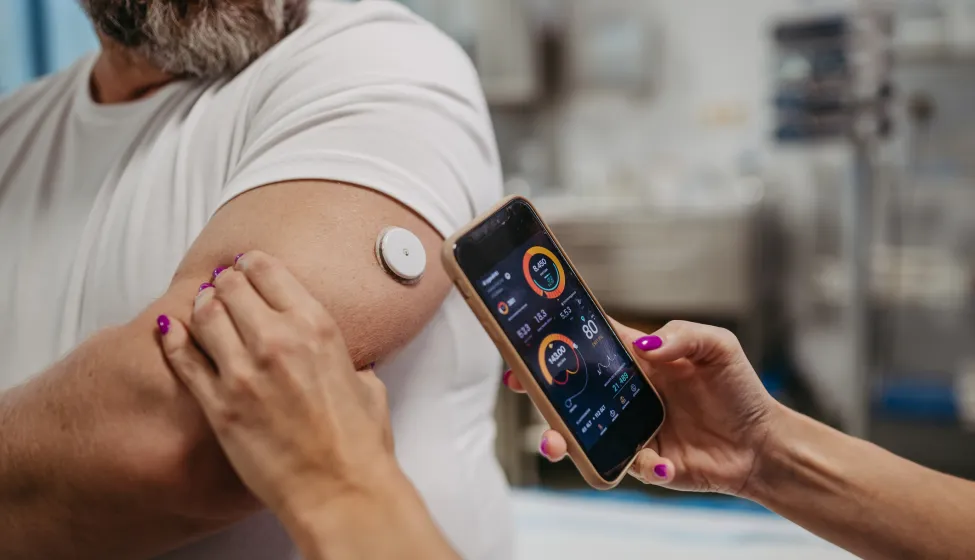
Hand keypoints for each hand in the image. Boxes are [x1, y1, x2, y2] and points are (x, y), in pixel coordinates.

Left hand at [158, 251, 397, 515]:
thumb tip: (343, 362)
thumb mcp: (367, 383)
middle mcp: (277, 341)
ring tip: (204, 308)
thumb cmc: (359, 443)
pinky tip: (169, 330)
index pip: (269, 270)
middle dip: (225, 283)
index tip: (246, 267)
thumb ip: (348, 360)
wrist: (340, 490)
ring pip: (204, 316)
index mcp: (317, 327)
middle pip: (231, 286)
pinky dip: (172, 339)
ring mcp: (243, 372)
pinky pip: (184, 360)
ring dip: (202, 306)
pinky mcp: (219, 406)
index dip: (252, 264)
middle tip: (223, 287)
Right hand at [507, 320, 780, 495]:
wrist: (763, 443)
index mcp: (637, 360)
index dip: (554, 341)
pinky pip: (630, 466)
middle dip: (541, 392)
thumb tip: (645, 346)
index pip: (586, 345)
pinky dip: (645, 466)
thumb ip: (681, 335)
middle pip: (571, 391)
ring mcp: (632, 429)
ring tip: (558, 444)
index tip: (525, 343)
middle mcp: (626, 394)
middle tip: (524, 390)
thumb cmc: (740, 388)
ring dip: (563, 439)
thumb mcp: (717, 346)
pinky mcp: (647, 463)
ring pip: (583, 435)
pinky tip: (664, 463)